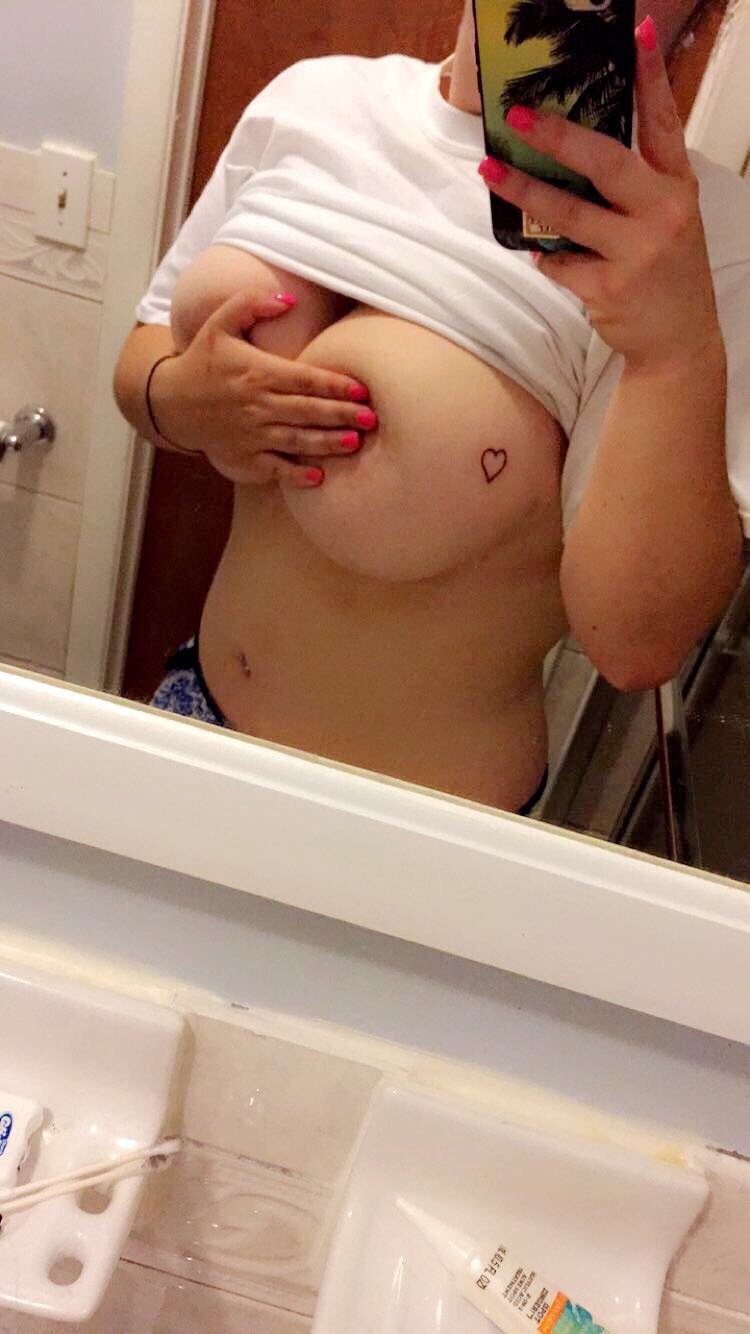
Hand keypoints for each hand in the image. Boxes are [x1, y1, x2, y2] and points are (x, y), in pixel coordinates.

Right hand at [150, 289, 375, 486]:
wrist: (169, 403)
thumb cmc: (202, 361)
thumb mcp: (219, 324)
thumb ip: (251, 304)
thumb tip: (289, 300)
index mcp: (258, 373)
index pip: (305, 379)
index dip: (336, 384)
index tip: (363, 389)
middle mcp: (257, 406)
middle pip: (308, 411)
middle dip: (342, 415)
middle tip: (372, 419)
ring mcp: (251, 435)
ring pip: (297, 441)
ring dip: (327, 444)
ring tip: (355, 444)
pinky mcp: (244, 458)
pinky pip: (275, 469)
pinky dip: (296, 475)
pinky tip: (319, 477)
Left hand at [478, 16, 723, 372]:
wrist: (679, 339)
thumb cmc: (665, 271)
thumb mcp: (666, 217)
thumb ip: (635, 184)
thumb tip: (572, 148)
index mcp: (676, 185)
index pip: (663, 121)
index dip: (649, 76)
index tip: (638, 33)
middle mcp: (663, 212)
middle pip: (604, 161)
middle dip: (556, 136)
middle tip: (517, 117)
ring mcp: (638, 251)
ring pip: (568, 213)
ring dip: (524, 191)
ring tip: (491, 172)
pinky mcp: (610, 288)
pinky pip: (560, 264)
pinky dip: (546, 259)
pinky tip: (544, 258)